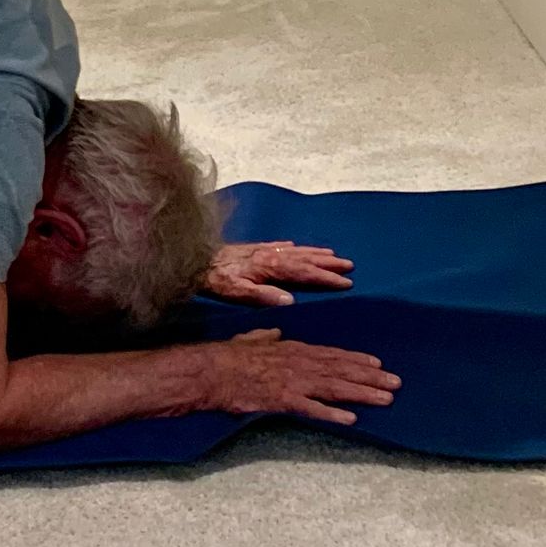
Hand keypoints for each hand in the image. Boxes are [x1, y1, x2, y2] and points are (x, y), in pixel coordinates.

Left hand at [202, 240, 353, 305]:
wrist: (195, 261)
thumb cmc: (216, 280)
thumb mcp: (237, 292)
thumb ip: (263, 296)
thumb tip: (289, 300)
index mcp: (270, 267)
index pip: (304, 273)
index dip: (326, 278)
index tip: (346, 282)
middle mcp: (270, 255)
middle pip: (305, 259)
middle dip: (328, 264)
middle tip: (350, 266)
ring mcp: (262, 249)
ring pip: (295, 250)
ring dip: (314, 253)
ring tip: (333, 255)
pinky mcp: (253, 248)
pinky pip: (279, 246)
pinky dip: (292, 247)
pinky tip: (296, 246)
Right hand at [210, 328, 399, 425]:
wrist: (211, 371)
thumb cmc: (230, 357)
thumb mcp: (252, 339)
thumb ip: (267, 337)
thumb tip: (276, 331)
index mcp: (294, 349)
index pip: (333, 354)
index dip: (357, 360)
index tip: (379, 365)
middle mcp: (299, 362)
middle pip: (341, 370)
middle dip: (371, 377)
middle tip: (397, 383)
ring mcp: (293, 381)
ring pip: (335, 387)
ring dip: (362, 393)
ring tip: (386, 399)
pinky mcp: (283, 400)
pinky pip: (313, 409)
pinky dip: (333, 413)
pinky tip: (352, 419)